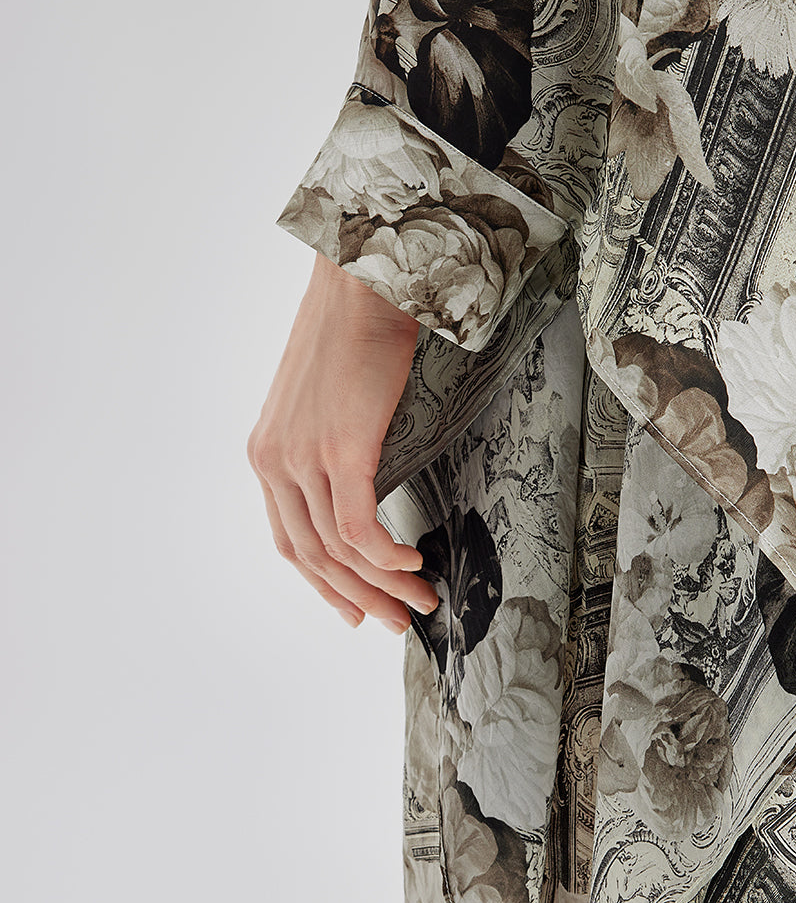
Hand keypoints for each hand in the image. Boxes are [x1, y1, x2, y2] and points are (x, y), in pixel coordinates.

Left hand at [248, 252, 440, 632]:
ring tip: (420, 599)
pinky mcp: (340, 450)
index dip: (325, 584)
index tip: (357, 607)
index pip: (290, 540)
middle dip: (357, 597)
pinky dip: (388, 557)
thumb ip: (332, 445)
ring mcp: (304, 457)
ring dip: (384, 584)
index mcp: (268, 452)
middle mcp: (275, 461)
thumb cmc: (357, 328)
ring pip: (339, 549)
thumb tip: (367, 481)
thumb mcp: (330, 399)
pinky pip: (361, 527)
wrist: (365, 281)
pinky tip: (412, 564)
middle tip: (395, 621)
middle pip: (312, 556)